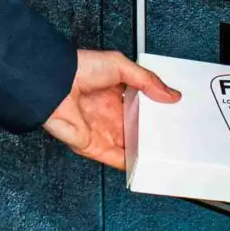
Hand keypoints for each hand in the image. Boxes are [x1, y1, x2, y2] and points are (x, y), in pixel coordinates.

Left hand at [42, 49, 180, 168]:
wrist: (57, 84)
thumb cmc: (80, 69)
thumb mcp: (121, 66)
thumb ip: (148, 81)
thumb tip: (170, 94)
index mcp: (114, 94)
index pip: (139, 107)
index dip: (154, 112)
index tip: (170, 116)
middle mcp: (108, 114)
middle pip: (135, 129)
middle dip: (152, 134)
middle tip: (173, 136)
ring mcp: (101, 131)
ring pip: (129, 146)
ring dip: (145, 150)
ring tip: (166, 154)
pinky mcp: (94, 146)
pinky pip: (116, 159)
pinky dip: (131, 164)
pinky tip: (146, 164)